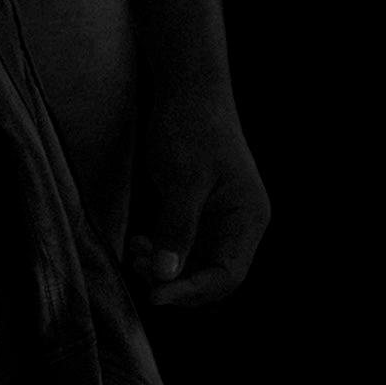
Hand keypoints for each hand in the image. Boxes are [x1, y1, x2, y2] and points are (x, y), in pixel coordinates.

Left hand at [126, 85, 268, 307]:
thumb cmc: (192, 128)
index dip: (192, 290)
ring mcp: (221, 219)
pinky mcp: (201, 212)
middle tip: (142, 270)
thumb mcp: (183, 181)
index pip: (228, 275)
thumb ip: (177, 229)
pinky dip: (163, 252)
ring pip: (196, 264)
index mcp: (248, 217)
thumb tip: (165, 275)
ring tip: (137, 253)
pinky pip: (185, 247)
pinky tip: (141, 243)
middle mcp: (240, 223)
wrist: (189, 89)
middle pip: (213, 276)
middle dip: (177, 281)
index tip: (156, 295)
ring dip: (165, 268)